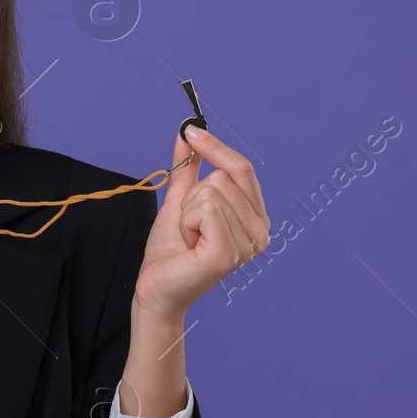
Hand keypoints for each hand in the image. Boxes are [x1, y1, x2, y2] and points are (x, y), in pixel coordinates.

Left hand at [133, 122, 269, 318]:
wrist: (156, 286)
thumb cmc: (171, 250)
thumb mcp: (180, 200)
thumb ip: (188, 168)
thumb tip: (188, 133)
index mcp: (255, 217)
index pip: (242, 169)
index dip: (216, 147)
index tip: (191, 131)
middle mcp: (260, 231)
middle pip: (223, 178)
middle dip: (193, 197)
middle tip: (190, 227)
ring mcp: (248, 244)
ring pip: (211, 192)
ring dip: (188, 213)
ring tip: (190, 238)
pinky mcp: (228, 253)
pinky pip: (205, 209)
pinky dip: (186, 222)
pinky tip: (189, 245)